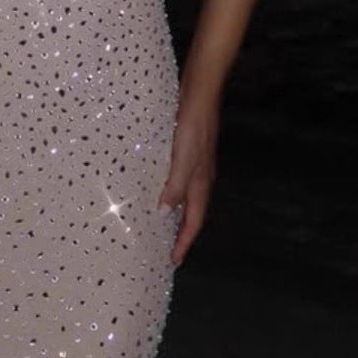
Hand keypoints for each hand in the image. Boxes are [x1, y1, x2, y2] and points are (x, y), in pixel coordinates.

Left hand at [157, 103, 217, 266]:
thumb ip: (175, 188)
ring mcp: (194, 166)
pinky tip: (156, 191)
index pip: (193, 222)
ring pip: (184, 200)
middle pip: (190, 215)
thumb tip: (163, 215)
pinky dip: (169, 195)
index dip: (183, 243)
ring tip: (159, 228)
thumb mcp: (183, 160)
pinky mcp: (186, 154)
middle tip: (165, 251)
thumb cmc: (193, 128)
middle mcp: (199, 179)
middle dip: (180, 234)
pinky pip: (177, 183)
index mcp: (201, 185)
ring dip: (173, 216)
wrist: (199, 95)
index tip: (173, 261)